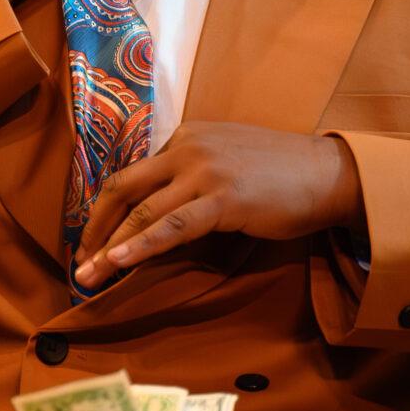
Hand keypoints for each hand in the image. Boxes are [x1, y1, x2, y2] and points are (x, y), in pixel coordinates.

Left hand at [73, 122, 365, 288]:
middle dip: (94, 227)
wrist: (330, 174)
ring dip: (110, 245)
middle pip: (123, 188)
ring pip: (142, 211)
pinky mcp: (222, 198)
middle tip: (79, 261)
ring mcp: (204, 171)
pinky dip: (141, 245)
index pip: (133, 175)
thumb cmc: (281, 175)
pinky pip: (172, 225)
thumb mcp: (225, 162)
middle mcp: (187, 147)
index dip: (107, 210)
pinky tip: (120, 261)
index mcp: (184, 137)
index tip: (94, 239)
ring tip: (89, 274)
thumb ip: (190, 176)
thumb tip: (157, 210)